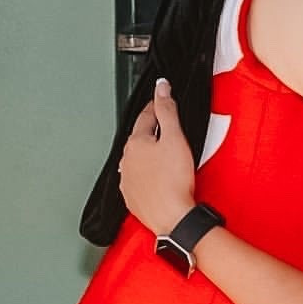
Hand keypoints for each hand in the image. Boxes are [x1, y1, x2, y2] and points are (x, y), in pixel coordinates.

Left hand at [119, 79, 196, 234]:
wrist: (172, 216)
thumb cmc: (174, 181)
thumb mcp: (176, 138)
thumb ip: (167, 110)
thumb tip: (161, 87)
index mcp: (135, 143)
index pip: (146, 117)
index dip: (157, 106)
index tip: (163, 99)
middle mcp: (126, 160)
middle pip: (141, 137)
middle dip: (153, 130)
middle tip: (167, 125)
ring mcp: (128, 180)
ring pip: (139, 158)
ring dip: (150, 153)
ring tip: (166, 152)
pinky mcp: (132, 196)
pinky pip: (139, 178)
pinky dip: (148, 172)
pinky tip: (160, 175)